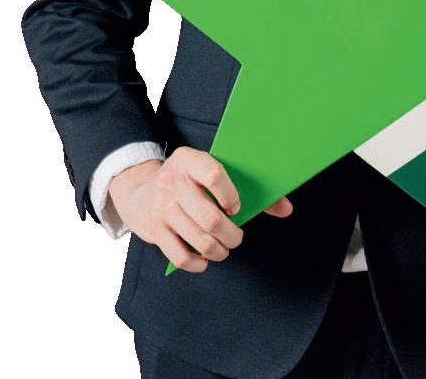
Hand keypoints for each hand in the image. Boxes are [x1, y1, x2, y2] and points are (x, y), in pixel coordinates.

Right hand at [108, 147, 293, 273]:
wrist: (138, 190)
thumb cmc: (188, 181)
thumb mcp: (208, 171)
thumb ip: (247, 187)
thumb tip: (287, 208)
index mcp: (189, 160)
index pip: (214, 175)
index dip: (230, 195)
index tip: (236, 207)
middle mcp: (173, 182)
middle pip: (210, 217)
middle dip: (231, 235)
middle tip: (237, 238)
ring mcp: (162, 207)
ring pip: (198, 239)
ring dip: (218, 251)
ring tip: (224, 249)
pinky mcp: (154, 231)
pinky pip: (180, 255)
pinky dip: (197, 264)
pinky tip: (205, 260)